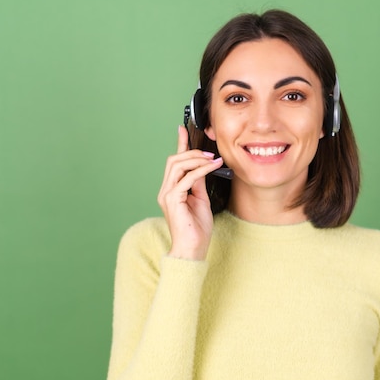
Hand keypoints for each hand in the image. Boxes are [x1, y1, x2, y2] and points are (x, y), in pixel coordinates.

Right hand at [157, 126, 223, 259]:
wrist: (193, 249)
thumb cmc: (197, 230)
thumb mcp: (201, 200)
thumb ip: (198, 183)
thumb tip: (203, 167)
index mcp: (171, 190)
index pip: (174, 163)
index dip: (179, 144)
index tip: (183, 129)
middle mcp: (166, 191)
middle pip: (173, 160)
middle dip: (191, 151)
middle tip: (210, 153)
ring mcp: (168, 195)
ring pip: (177, 166)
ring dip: (197, 159)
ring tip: (213, 160)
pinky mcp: (173, 200)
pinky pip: (187, 178)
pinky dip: (201, 170)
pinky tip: (213, 167)